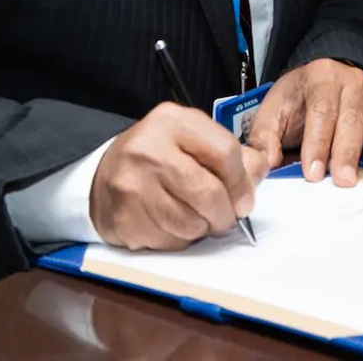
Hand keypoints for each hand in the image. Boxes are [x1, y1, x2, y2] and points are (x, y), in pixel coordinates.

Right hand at [89, 103, 270, 251]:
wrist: (104, 173)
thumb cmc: (159, 156)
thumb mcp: (194, 140)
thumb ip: (233, 155)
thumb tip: (258, 176)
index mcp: (173, 122)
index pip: (225, 152)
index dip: (242, 183)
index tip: (245, 201)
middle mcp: (148, 149)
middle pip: (208, 193)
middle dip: (224, 214)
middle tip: (224, 219)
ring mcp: (130, 184)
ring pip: (189, 223)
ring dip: (201, 229)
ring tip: (195, 219)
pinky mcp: (121, 217)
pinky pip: (167, 241)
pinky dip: (178, 240)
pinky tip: (170, 225)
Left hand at [247, 58, 362, 185]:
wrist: (325, 73)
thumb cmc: (299, 97)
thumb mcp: (275, 107)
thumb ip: (265, 136)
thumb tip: (261, 164)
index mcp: (321, 79)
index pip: (321, 112)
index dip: (317, 143)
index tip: (313, 172)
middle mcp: (352, 84)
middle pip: (353, 120)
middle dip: (348, 152)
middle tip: (346, 180)